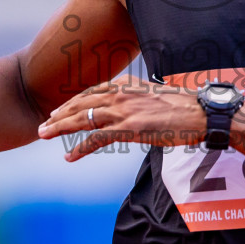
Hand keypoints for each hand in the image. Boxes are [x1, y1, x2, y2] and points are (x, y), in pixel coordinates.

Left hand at [36, 75, 205, 161]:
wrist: (201, 113)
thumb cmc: (185, 107)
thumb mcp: (157, 97)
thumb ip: (139, 100)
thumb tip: (135, 108)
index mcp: (128, 86)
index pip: (92, 91)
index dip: (72, 101)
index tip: (59, 109)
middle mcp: (121, 95)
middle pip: (81, 103)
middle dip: (59, 114)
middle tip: (43, 124)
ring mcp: (123, 112)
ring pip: (82, 119)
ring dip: (60, 128)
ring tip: (44, 135)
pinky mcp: (129, 129)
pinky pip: (96, 139)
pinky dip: (80, 148)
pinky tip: (70, 157)